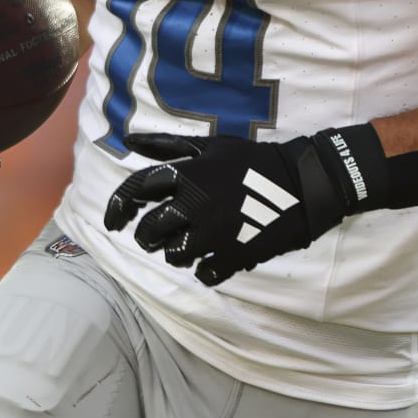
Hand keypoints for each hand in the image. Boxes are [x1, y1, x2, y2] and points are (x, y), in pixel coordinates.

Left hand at [104, 130, 370, 285]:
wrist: (302, 183)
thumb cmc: (254, 161)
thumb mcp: (212, 144)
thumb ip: (167, 145)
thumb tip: (128, 143)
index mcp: (185, 175)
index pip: (135, 191)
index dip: (118, 207)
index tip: (114, 221)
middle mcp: (193, 205)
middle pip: (150, 231)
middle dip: (149, 237)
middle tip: (158, 236)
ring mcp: (212, 234)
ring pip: (174, 256)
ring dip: (177, 253)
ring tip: (192, 244)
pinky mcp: (232, 257)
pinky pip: (204, 274)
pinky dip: (205, 269)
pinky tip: (215, 258)